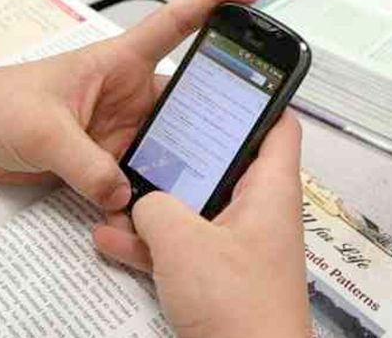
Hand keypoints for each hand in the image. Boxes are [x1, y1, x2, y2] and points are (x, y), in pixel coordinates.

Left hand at [0, 0, 259, 210]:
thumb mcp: (42, 129)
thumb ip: (85, 163)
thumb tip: (124, 195)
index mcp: (118, 61)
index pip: (175, 24)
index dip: (213, 3)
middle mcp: (129, 94)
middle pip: (187, 100)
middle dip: (215, 117)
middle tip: (245, 140)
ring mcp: (121, 128)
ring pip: (169, 145)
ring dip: (182, 165)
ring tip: (206, 187)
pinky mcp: (107, 159)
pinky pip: (141, 176)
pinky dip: (150, 194)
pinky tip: (159, 214)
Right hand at [94, 112, 310, 337]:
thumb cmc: (242, 310)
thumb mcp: (183, 242)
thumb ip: (156, 207)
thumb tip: (142, 202)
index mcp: (270, 189)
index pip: (279, 125)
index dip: (256, 98)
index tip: (222, 82)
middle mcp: (257, 212)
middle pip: (222, 163)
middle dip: (179, 154)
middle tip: (147, 136)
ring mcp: (236, 246)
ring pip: (194, 206)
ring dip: (155, 202)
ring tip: (117, 191)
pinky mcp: (217, 277)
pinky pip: (181, 246)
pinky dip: (150, 242)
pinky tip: (112, 238)